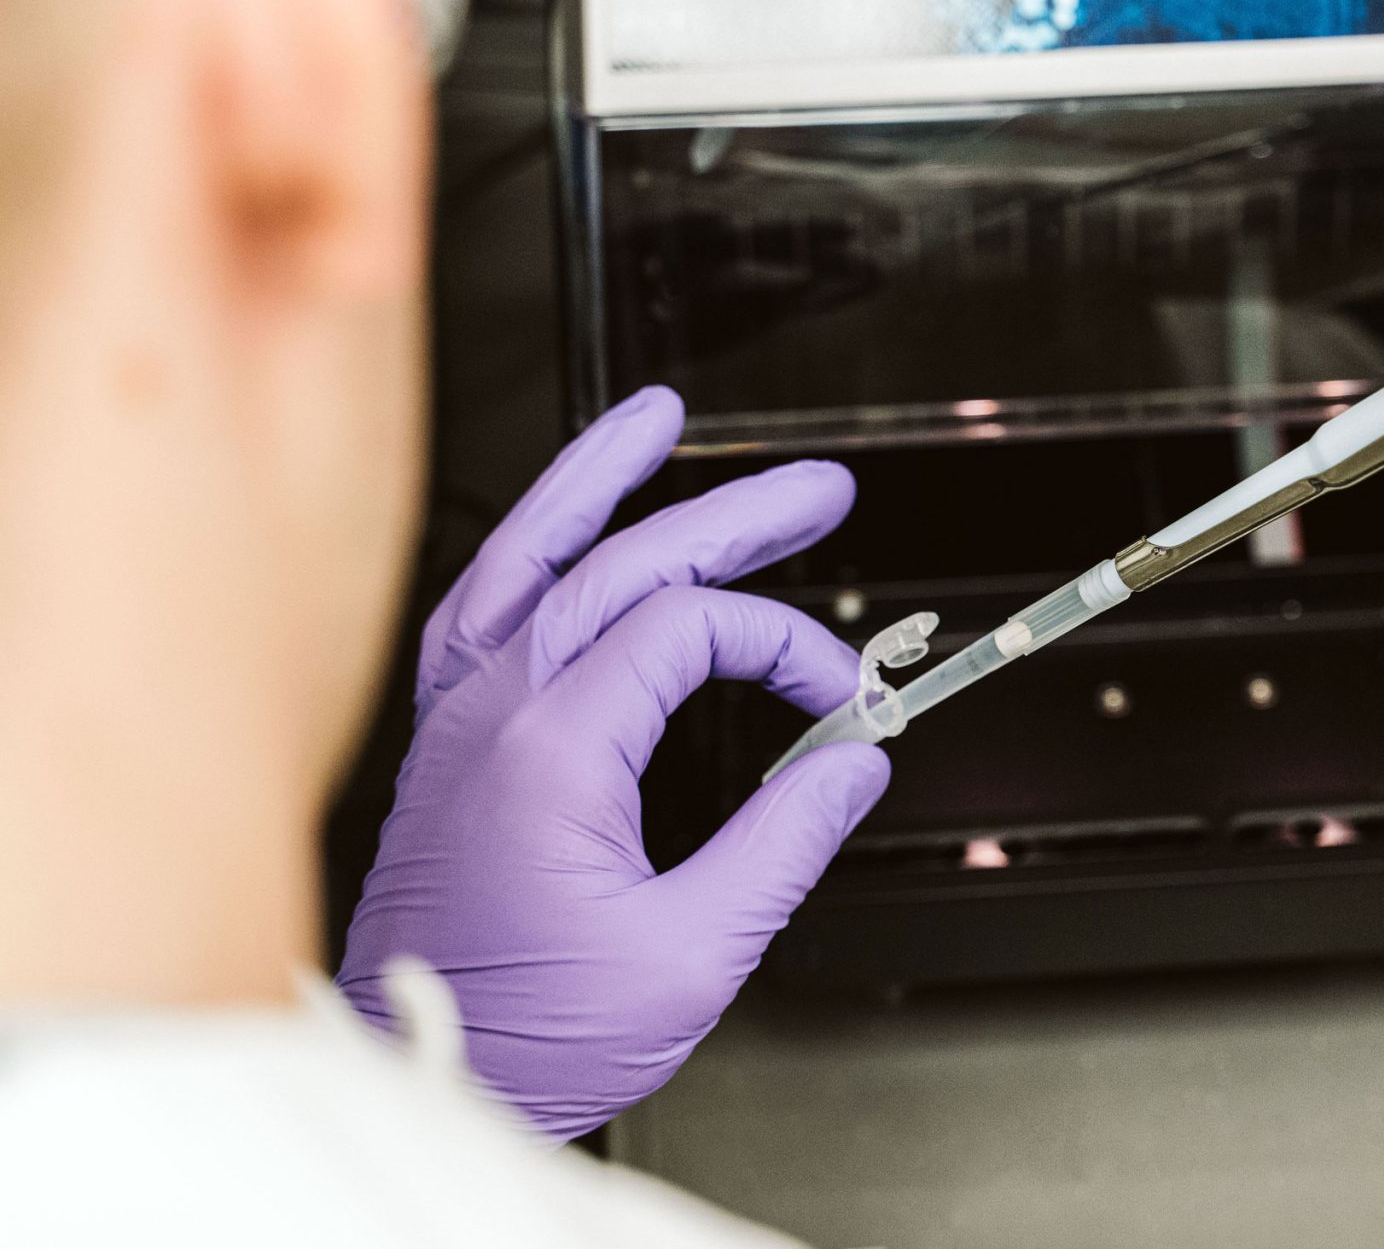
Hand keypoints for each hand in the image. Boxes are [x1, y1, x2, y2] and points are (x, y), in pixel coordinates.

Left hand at [338, 388, 889, 1137]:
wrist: (420, 1069)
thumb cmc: (531, 1032)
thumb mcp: (693, 952)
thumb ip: (784, 840)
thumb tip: (852, 761)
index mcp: (554, 749)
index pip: (691, 629)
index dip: (786, 646)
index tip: (842, 699)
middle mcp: (494, 713)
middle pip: (622, 562)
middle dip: (732, 515)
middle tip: (816, 489)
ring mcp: (461, 722)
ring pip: (527, 557)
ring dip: (596, 482)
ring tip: (653, 424)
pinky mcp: (448, 746)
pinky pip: (481, 606)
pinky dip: (529, 550)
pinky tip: (562, 534)